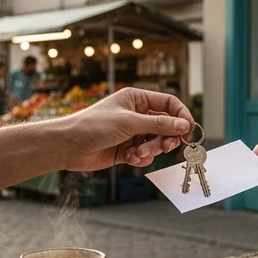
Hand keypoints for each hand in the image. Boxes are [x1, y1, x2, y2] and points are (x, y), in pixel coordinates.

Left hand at [59, 88, 192, 170]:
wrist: (69, 146)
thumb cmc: (94, 126)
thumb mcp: (129, 123)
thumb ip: (159, 124)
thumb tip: (184, 125)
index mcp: (138, 99)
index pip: (169, 103)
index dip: (181, 116)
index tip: (189, 131)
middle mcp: (137, 114)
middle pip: (166, 125)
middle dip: (167, 138)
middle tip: (166, 147)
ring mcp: (133, 133)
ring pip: (157, 142)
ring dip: (151, 150)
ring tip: (137, 153)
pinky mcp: (128, 149)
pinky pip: (146, 155)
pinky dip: (141, 158)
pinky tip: (129, 158)